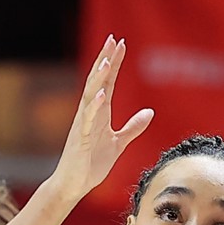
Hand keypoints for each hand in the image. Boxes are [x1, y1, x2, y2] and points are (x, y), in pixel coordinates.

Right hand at [49, 35, 154, 201]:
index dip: (114, 63)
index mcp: (100, 113)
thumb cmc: (91, 164)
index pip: (108, 82)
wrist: (74, 184)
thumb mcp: (119, 143)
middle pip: (98, 81)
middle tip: (113, 39)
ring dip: (99, 78)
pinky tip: (101, 94)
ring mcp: (84, 125)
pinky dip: (94, 106)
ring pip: (90, 95)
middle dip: (105, 60)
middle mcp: (90, 114)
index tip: (120, 43)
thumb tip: (149, 112)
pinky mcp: (82, 138)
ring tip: (106, 60)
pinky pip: (88, 119)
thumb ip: (132, 127)